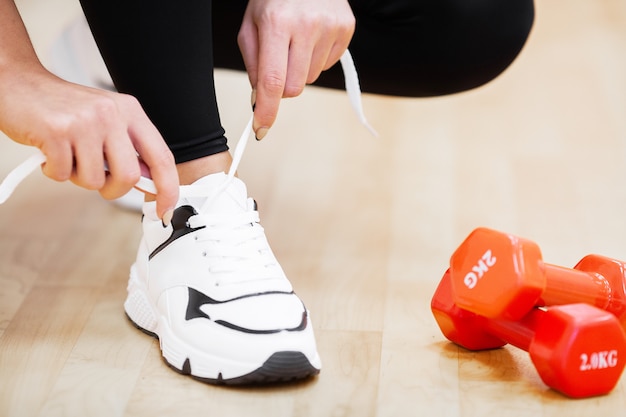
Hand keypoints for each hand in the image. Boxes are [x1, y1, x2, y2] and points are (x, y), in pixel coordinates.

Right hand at [0, 70, 178, 218]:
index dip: (168, 187)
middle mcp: (112, 114)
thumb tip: (149, 183)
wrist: (19, 83)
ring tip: (68, 155)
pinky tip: (50, 151)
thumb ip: (128, 149)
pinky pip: (63, 175)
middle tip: (96, 178)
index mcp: (130, 111)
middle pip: (128, 176)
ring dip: (78, 178)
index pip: (161, 156)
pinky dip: (55, 172)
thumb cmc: (64, 109)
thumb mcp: (107, 121)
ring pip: (94, 180)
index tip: (166, 207)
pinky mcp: (56, 131)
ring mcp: (84, 122)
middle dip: (112, 189)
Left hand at [237, 0, 354, 138]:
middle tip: (278, 63)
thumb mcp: (251, 23)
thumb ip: (253, 63)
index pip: (272, 81)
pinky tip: (312, 37)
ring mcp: (332, 27)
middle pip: (294, 88)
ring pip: (311, 78)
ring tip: (296, 42)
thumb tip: (260, 99)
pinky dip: (316, 59)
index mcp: (277, 22)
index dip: (267, 110)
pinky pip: (327, 65)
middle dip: (283, 87)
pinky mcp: (347, 29)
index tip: (261, 130)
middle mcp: (308, 25)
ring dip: (300, 70)